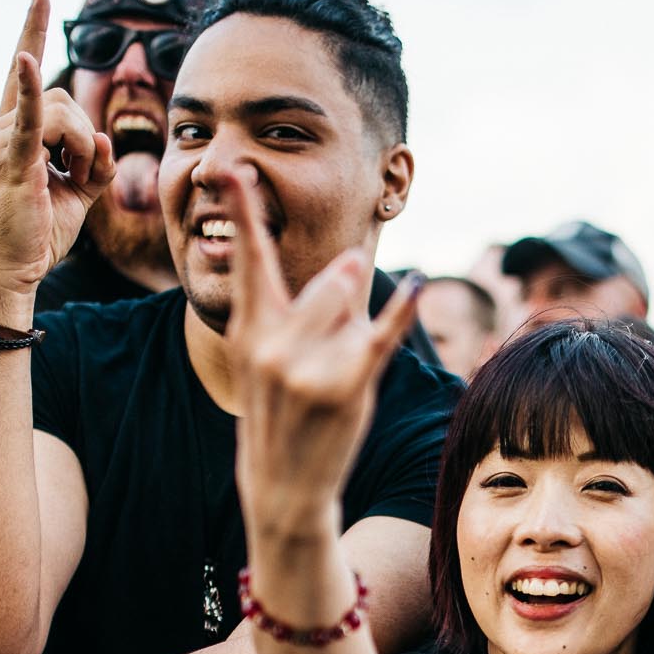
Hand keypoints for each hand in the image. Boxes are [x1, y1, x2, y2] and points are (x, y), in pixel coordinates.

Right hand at [0, 0, 115, 320]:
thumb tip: (108, 141)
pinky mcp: (10, 158)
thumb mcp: (78, 193)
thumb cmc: (39, 235)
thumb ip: (97, 163)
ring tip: (76, 179)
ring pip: (65, 114)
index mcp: (12, 132)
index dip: (33, 32)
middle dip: (87, 136)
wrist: (12, 270)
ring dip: (86, 147)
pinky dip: (32, 89)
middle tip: (83, 174)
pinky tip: (28, 61)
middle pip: (64, 100)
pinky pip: (29, 116)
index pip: (27, 73)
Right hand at [223, 171, 420, 540]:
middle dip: (345, 296)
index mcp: (249, 330)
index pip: (248, 260)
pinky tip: (417, 285)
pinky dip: (403, 310)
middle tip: (331, 344)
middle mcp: (274, 342)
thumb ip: (304, 308)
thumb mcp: (272, 359)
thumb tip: (352, 262)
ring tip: (340, 370)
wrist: (284, 484)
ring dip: (360, 330)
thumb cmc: (283, 414)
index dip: (244, 213)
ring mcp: (309, 364)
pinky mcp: (347, 384)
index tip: (235, 169)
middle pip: (328, 284)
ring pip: (352, 309)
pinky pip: (382, 336)